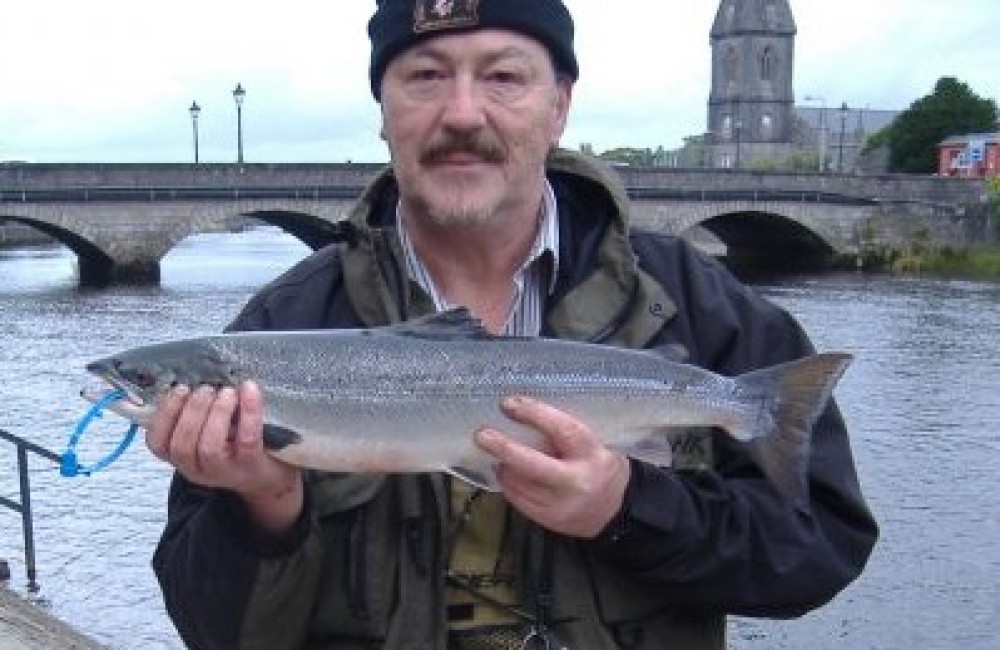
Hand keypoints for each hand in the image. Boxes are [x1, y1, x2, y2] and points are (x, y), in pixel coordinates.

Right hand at [146, 381, 302, 532]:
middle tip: (207, 388)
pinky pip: (246, 439)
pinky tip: (249, 390)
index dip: (164, 414)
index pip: (157, 443)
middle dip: (192, 410)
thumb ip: (197, 415)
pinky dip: (249, 412)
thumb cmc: (235, 447)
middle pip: (182, 445)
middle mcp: (197, 469)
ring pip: (208, 446)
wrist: (270, 475)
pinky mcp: (251, 466)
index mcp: (182, 458)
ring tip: (227, 392)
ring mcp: (224, 471)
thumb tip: (196, 377)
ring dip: (216, 413)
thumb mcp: (209, 434)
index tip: (180, 389)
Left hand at [475, 395, 630, 537]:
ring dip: (504, 466)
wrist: (619, 511)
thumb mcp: (594, 444)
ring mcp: (561, 506)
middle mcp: (576, 482)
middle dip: (504, 448)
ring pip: (520, 484)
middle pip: (533, 465)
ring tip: (496, 452)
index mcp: (592, 454)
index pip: (562, 430)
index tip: (508, 404)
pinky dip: (509, 484)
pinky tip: (509, 473)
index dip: (534, 414)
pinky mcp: (550, 521)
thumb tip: (522, 415)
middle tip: (481, 434)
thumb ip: (563, 434)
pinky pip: (519, 500)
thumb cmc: (601, 466)